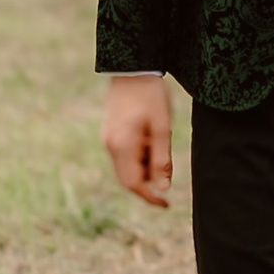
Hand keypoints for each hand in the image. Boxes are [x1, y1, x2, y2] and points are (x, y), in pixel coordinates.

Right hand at [102, 72, 171, 209]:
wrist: (131, 69)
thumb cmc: (151, 96)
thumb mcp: (162, 128)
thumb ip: (161, 159)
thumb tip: (162, 188)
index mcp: (123, 146)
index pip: (133, 184)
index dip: (149, 198)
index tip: (165, 205)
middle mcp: (110, 146)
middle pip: (126, 180)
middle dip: (147, 183)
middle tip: (166, 174)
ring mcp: (107, 139)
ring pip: (124, 168)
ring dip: (143, 168)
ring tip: (159, 144)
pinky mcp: (109, 133)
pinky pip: (122, 156)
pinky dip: (137, 157)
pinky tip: (149, 139)